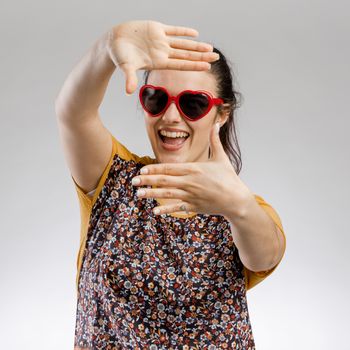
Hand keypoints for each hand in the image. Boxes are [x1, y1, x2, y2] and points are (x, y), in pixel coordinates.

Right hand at [107, 20, 219, 94]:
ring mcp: (161, 41)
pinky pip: (173, 30)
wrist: (113, 41)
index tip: (207, 67)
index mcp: (158, 62)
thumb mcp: (125, 66)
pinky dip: (183, 32)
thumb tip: (128, 91)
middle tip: (216, 57)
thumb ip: (129, 78)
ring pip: (182, 44)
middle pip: (186, 55)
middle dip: (201, 56)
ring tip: (210, 48)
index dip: (194, 65)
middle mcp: (162, 52)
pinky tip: (195, 34)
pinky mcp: (156, 29)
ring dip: (196, 46)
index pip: (180, 64)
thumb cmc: (119, 56)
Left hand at [131, 123, 253, 216]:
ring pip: (167, 194)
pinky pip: (177, 207)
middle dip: (147, 180)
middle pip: (164, 180)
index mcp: (194, 169)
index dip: (154, 169)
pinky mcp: (194, 206)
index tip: (142, 170)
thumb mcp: (221, 157)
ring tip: (139, 194)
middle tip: (133, 181)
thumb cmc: (229, 177)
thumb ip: (215, 140)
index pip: (169, 168)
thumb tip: (218, 123)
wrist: (236, 199)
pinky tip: (155, 210)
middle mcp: (190, 182)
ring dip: (152, 193)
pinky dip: (166, 209)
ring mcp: (191, 195)